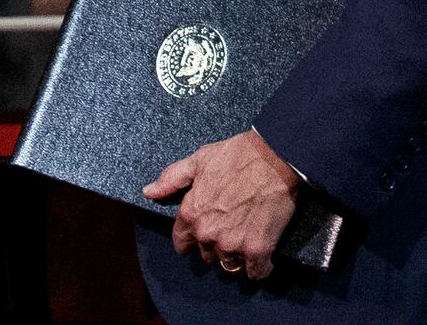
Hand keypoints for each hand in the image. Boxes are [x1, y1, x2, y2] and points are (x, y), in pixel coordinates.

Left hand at [148, 127, 299, 281]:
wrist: (276, 155)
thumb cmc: (239, 154)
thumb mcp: (200, 159)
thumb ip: (172, 178)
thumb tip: (149, 191)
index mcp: (191, 213)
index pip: (181, 244)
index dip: (192, 238)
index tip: (205, 230)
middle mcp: (208, 233)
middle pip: (207, 256)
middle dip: (217, 245)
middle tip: (232, 226)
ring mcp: (232, 244)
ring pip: (230, 265)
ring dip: (237, 256)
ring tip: (248, 236)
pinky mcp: (257, 250)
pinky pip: (256, 273)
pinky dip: (260, 267)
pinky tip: (263, 255)